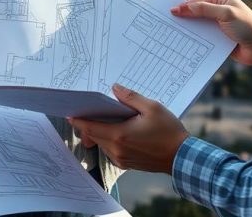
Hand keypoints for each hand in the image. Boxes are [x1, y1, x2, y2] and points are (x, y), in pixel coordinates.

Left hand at [68, 84, 188, 173]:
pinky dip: (108, 140)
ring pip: (101, 143)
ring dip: (99, 132)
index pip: (90, 128)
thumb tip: (115, 88)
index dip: (78, 120)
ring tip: (105, 119)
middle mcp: (116, 149)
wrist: (181, 157)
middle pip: (93, 136)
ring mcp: (120, 159)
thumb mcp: (152, 108)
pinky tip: (118, 131)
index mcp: (120, 135)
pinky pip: (110, 150)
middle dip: (88, 124)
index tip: (70, 113)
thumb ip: (131, 98)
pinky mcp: (125, 164)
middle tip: (86, 112)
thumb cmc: (168, 132)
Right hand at [170, 0, 251, 71]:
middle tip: (168, 22)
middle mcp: (218, 10)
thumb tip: (182, 7)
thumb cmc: (247, 26)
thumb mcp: (225, 14)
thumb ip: (204, 9)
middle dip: (184, 17)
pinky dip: (195, 39)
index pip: (197, 1)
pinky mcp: (218, 38)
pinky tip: (185, 42)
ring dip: (189, 29)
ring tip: (173, 34)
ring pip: (198, 25)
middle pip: (195, 12)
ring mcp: (218, 24)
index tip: (170, 11)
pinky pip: (203, 37)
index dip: (183, 6)